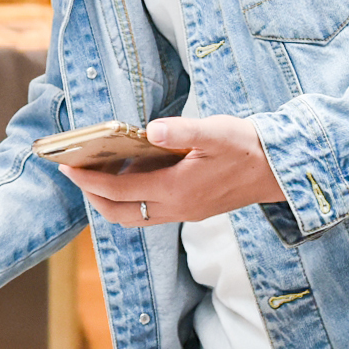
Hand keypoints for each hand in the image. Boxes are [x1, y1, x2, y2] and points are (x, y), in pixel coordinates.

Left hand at [59, 115, 285, 227]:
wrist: (281, 171)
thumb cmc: (248, 147)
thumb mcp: (216, 132)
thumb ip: (182, 132)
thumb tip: (152, 130)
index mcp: (177, 190)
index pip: (120, 190)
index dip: (89, 181)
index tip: (67, 168)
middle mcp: (177, 208)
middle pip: (120, 213)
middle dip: (93, 196)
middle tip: (75, 174)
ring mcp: (185, 213)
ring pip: (134, 217)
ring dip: (110, 202)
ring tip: (96, 176)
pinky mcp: (193, 210)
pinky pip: (150, 213)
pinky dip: (131, 201)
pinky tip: (130, 177)